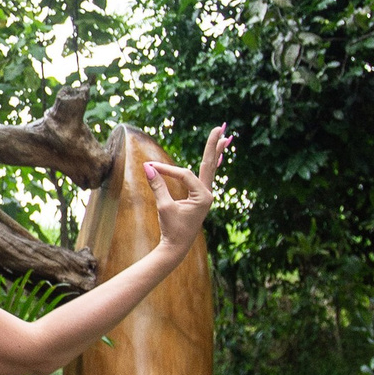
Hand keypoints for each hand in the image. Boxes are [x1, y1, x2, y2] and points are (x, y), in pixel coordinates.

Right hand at [143, 126, 227, 260]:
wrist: (177, 247)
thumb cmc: (172, 228)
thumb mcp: (164, 207)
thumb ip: (158, 186)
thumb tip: (148, 167)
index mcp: (203, 197)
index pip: (185, 175)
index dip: (167, 170)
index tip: (150, 168)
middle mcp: (208, 194)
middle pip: (210, 165)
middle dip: (213, 146)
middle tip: (220, 128)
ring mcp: (205, 195)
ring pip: (210, 169)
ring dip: (215, 153)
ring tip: (225, 138)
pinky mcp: (200, 197)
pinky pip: (206, 177)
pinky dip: (210, 165)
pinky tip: (218, 157)